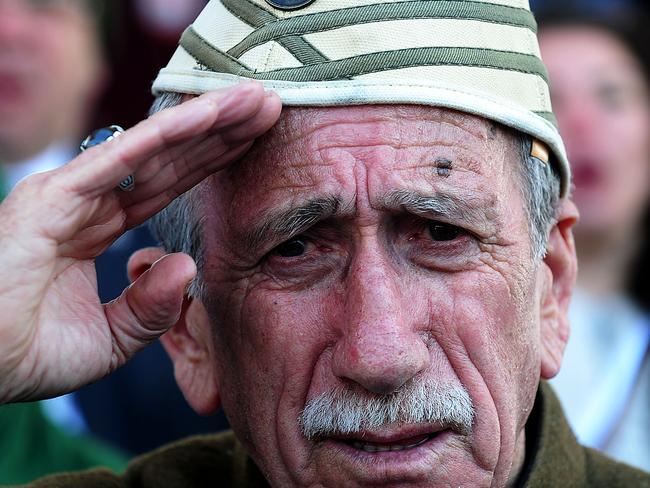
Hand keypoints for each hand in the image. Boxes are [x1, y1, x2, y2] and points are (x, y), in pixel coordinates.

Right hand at [0, 83, 281, 402]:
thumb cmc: (25, 354)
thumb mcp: (110, 338)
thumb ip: (152, 307)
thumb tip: (186, 266)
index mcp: (98, 230)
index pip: (169, 186)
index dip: (213, 162)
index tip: (254, 141)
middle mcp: (89, 202)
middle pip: (172, 160)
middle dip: (222, 133)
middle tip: (268, 106)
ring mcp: (72, 194)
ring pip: (154, 149)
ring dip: (207, 121)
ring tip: (254, 99)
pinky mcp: (55, 196)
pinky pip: (121, 159)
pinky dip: (165, 135)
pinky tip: (207, 115)